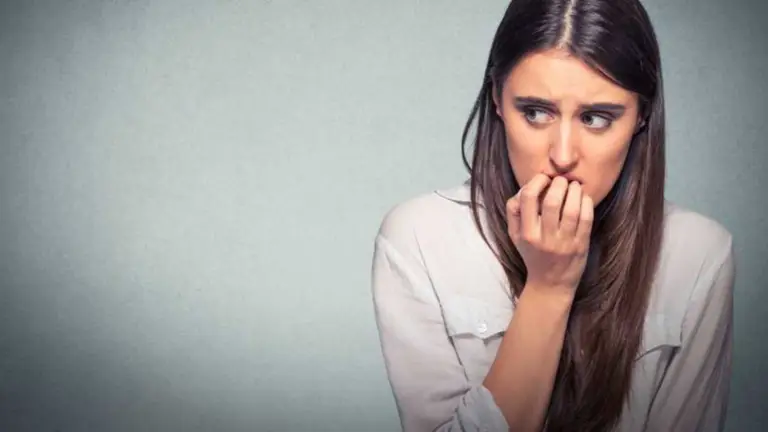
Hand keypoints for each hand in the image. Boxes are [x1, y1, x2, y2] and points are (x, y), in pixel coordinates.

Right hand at [506, 174, 593, 295]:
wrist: (550, 284)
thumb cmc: (532, 255)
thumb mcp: (515, 237)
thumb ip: (514, 213)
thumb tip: (524, 188)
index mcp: (526, 233)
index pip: (527, 198)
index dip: (536, 182)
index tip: (543, 178)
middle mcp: (544, 238)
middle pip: (552, 201)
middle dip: (559, 184)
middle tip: (561, 180)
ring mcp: (564, 242)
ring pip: (571, 208)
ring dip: (574, 191)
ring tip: (574, 185)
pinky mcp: (581, 245)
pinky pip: (586, 219)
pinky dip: (586, 203)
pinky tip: (583, 197)